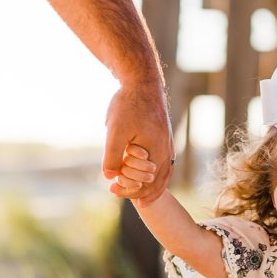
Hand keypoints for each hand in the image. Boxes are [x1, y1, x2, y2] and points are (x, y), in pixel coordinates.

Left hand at [103, 83, 173, 205]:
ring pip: (164, 174)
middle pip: (158, 182)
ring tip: (140, 196)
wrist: (142, 81)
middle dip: (139, 191)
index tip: (111, 189)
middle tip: (117, 192)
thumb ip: (112, 155)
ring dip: (151, 186)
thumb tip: (109, 177)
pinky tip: (147, 173)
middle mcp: (166, 150)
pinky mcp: (163, 136)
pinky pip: (164, 163)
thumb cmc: (128, 105)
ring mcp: (167, 144)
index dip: (129, 191)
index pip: (147, 184)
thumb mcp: (115, 131)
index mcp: (157, 152)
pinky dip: (157, 174)